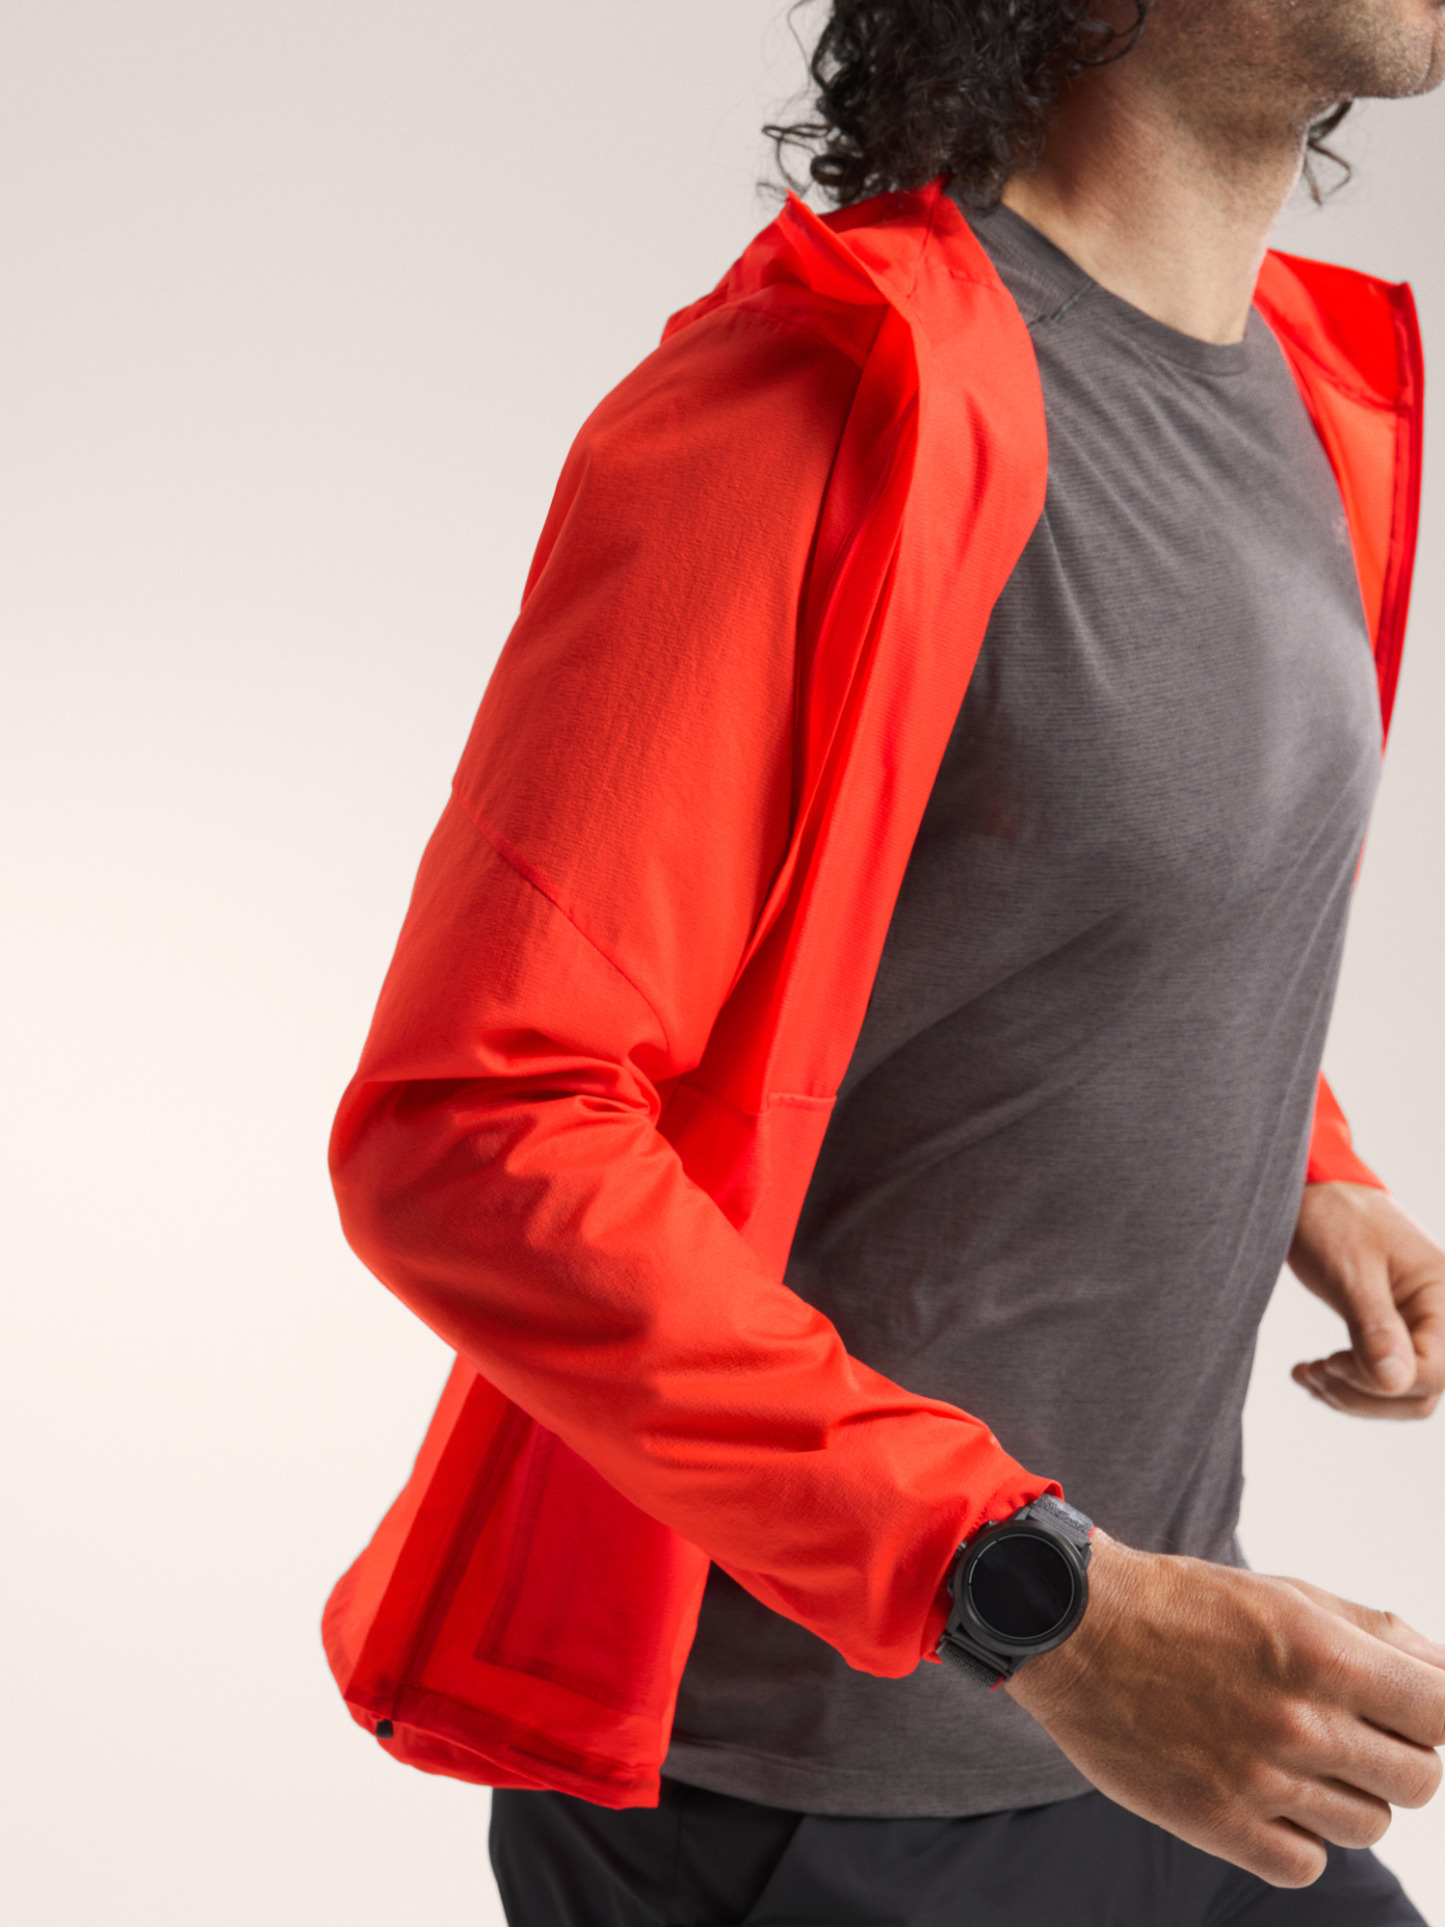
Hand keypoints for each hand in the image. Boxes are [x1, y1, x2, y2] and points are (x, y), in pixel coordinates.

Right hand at [1005, 1533, 1444, 1886]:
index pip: (1443, 1713)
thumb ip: (1373, 1633)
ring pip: (1367, 1824)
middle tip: (1348, 1732)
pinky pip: (1306, 1863)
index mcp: (1322, 1654)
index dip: (1434, 1714)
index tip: (1409, 1711)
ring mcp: (1258, 1779)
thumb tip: (1443, 1672)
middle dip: (1397, 1756)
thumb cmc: (1185, 1605)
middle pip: (1420, 1780)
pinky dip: (1299, 1838)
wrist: (1077, 1630)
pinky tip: (1268, 1796)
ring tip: (1296, 1758)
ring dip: (1347, 1795)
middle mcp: (1299, 1720)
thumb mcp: (1285, 1593)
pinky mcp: (1217, 1824)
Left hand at [1287, 1181, 1444, 1417]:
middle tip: (1315, 1370)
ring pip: (1401, 1394)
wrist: (1315, 1194)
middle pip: (1420, 1393)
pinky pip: (1383, 1381)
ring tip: (1309, 1374)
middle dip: (1361, 1394)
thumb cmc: (1334, 1220)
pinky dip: (1346, 1387)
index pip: (1435, 1372)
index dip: (1381, 1382)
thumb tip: (1395, 1382)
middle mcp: (1441, 1317)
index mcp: (1443, 1296)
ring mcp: (1419, 1328)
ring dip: (1350, 1396)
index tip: (1330, 1362)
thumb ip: (1375, 1327)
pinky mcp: (1395, 1334)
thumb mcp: (1350, 1272)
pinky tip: (1312, 1373)